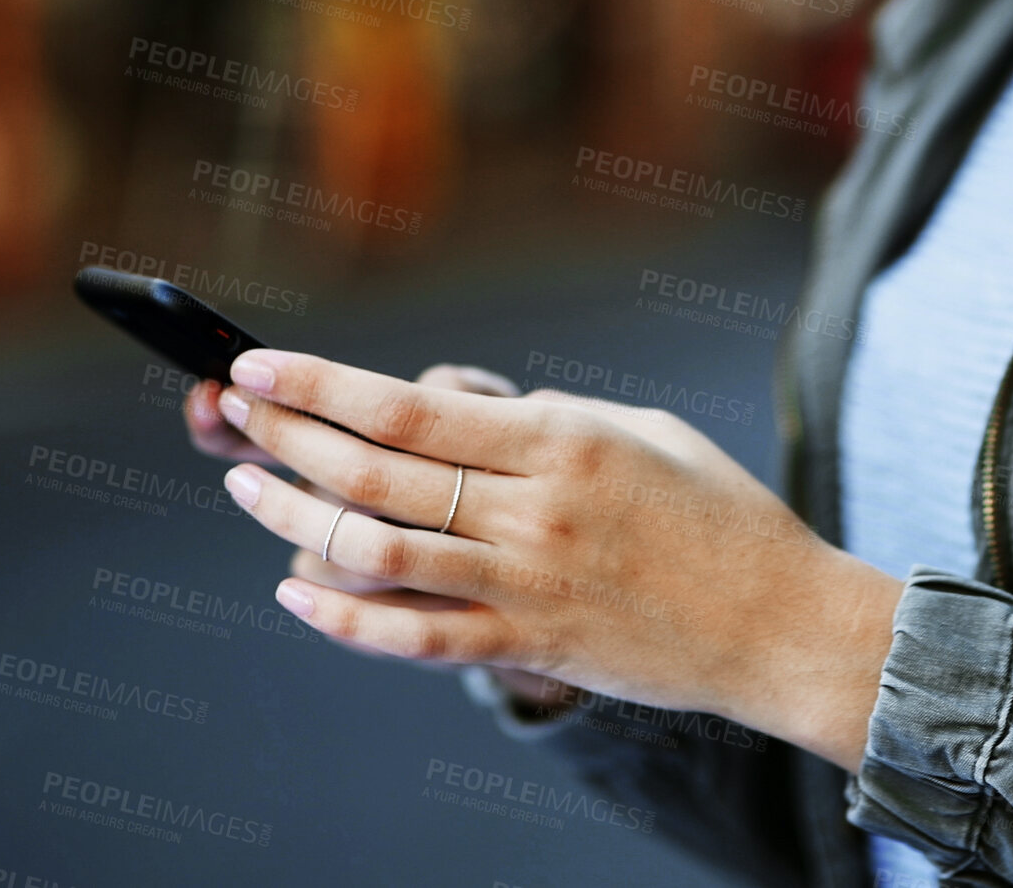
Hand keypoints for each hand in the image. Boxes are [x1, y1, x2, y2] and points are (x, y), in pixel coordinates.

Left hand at [214, 349, 902, 769]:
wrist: (780, 623)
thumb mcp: (640, 431)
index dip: (320, 385)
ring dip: (294, 519)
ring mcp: (528, 586)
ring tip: (245, 489)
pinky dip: (345, 620)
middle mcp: (533, 512)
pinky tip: (297, 591)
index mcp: (562, 441)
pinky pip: (418, 639)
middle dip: (286, 437)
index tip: (260, 365)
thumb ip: (542, 420)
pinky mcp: (533, 647)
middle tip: (231, 413)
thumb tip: (452, 414)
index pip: (410, 408)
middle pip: (374, 473)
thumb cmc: (719, 512)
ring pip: (377, 554)